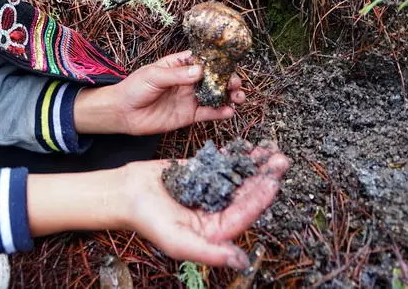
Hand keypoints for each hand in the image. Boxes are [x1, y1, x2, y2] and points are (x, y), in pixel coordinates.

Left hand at [74, 51, 244, 135]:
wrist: (123, 113)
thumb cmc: (134, 88)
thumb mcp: (153, 76)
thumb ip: (176, 75)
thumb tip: (200, 72)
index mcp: (179, 65)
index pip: (202, 59)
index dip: (218, 61)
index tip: (230, 62)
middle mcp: (188, 80)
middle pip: (214, 78)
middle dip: (228, 79)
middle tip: (235, 83)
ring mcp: (189, 98)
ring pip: (215, 95)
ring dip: (229, 95)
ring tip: (239, 97)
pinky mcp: (189, 115)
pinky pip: (208, 113)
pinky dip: (220, 112)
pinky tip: (229, 111)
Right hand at [121, 141, 289, 267]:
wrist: (125, 193)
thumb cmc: (147, 221)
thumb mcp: (178, 242)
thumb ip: (209, 252)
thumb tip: (240, 262)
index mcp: (216, 231)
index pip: (244, 214)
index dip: (259, 199)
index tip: (272, 183)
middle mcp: (218, 211)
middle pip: (247, 193)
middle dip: (265, 177)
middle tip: (281, 161)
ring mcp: (211, 190)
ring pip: (240, 176)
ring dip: (257, 164)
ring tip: (273, 150)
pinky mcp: (203, 172)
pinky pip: (224, 163)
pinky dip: (237, 154)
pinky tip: (251, 145)